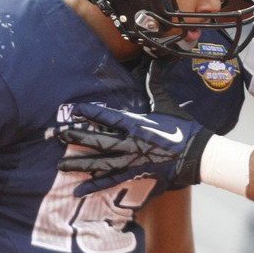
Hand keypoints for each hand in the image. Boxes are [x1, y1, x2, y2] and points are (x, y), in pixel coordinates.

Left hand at [58, 60, 214, 195]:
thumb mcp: (167, 104)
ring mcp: (132, 161)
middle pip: (98, 140)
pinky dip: (94, 186)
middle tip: (56, 136)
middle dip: (76, 137)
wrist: (197, 154)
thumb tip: (153, 62)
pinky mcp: (135, 175)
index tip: (74, 110)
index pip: (109, 117)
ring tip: (61, 164)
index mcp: (137, 124)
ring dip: (80, 163)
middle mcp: (131, 143)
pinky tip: (77, 190)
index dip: (90, 113)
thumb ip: (155, 84)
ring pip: (100, 163)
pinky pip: (111, 181)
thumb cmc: (183, 128)